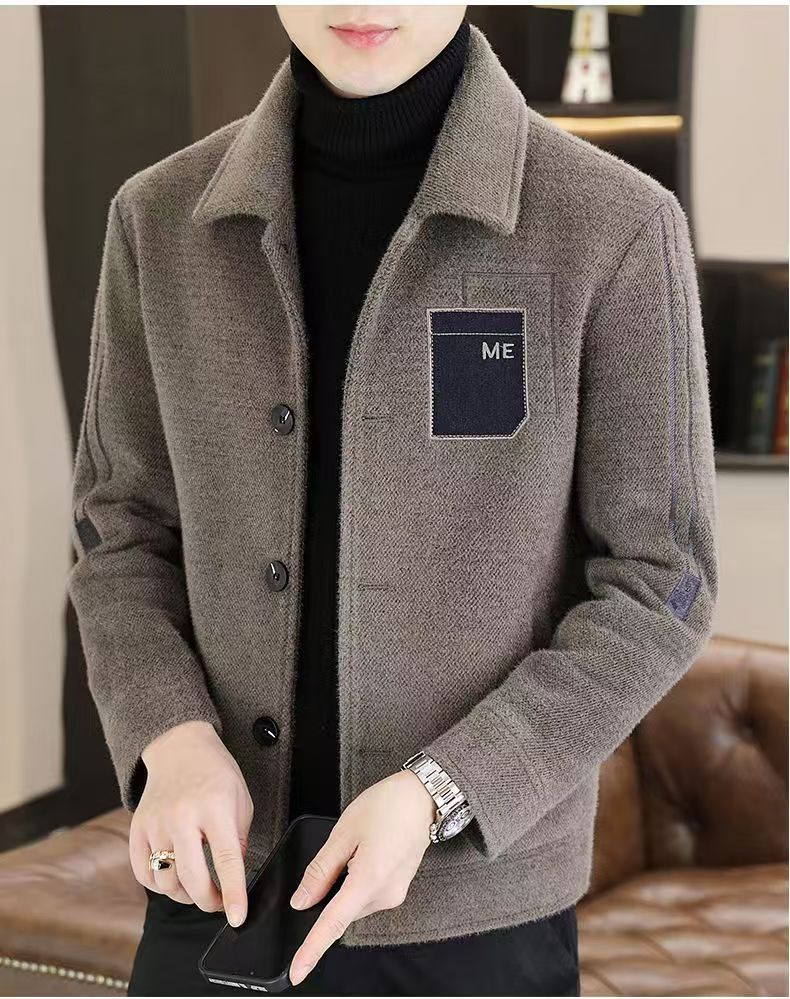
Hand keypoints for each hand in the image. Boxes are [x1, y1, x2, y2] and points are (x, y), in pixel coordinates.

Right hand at [129, 720, 253, 926]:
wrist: (180, 747)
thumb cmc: (216, 773)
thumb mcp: (241, 801)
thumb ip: (238, 840)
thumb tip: (234, 879)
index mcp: (215, 807)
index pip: (226, 860)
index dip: (233, 894)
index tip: (237, 917)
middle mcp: (182, 816)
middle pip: (191, 878)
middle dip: (208, 901)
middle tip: (218, 903)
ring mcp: (156, 822)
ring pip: (165, 881)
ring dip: (183, 894)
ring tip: (197, 887)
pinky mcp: (137, 827)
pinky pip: (143, 872)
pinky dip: (158, 884)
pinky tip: (173, 877)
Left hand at [288, 770, 435, 985]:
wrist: (423, 797)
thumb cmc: (387, 806)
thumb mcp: (344, 831)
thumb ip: (321, 870)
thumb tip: (302, 901)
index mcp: (369, 879)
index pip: (333, 924)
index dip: (312, 949)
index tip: (297, 973)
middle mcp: (385, 895)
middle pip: (342, 910)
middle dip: (330, 890)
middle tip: (342, 848)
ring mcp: (394, 894)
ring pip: (353, 902)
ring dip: (345, 882)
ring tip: (359, 843)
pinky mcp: (398, 889)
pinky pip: (367, 895)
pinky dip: (357, 881)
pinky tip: (366, 852)